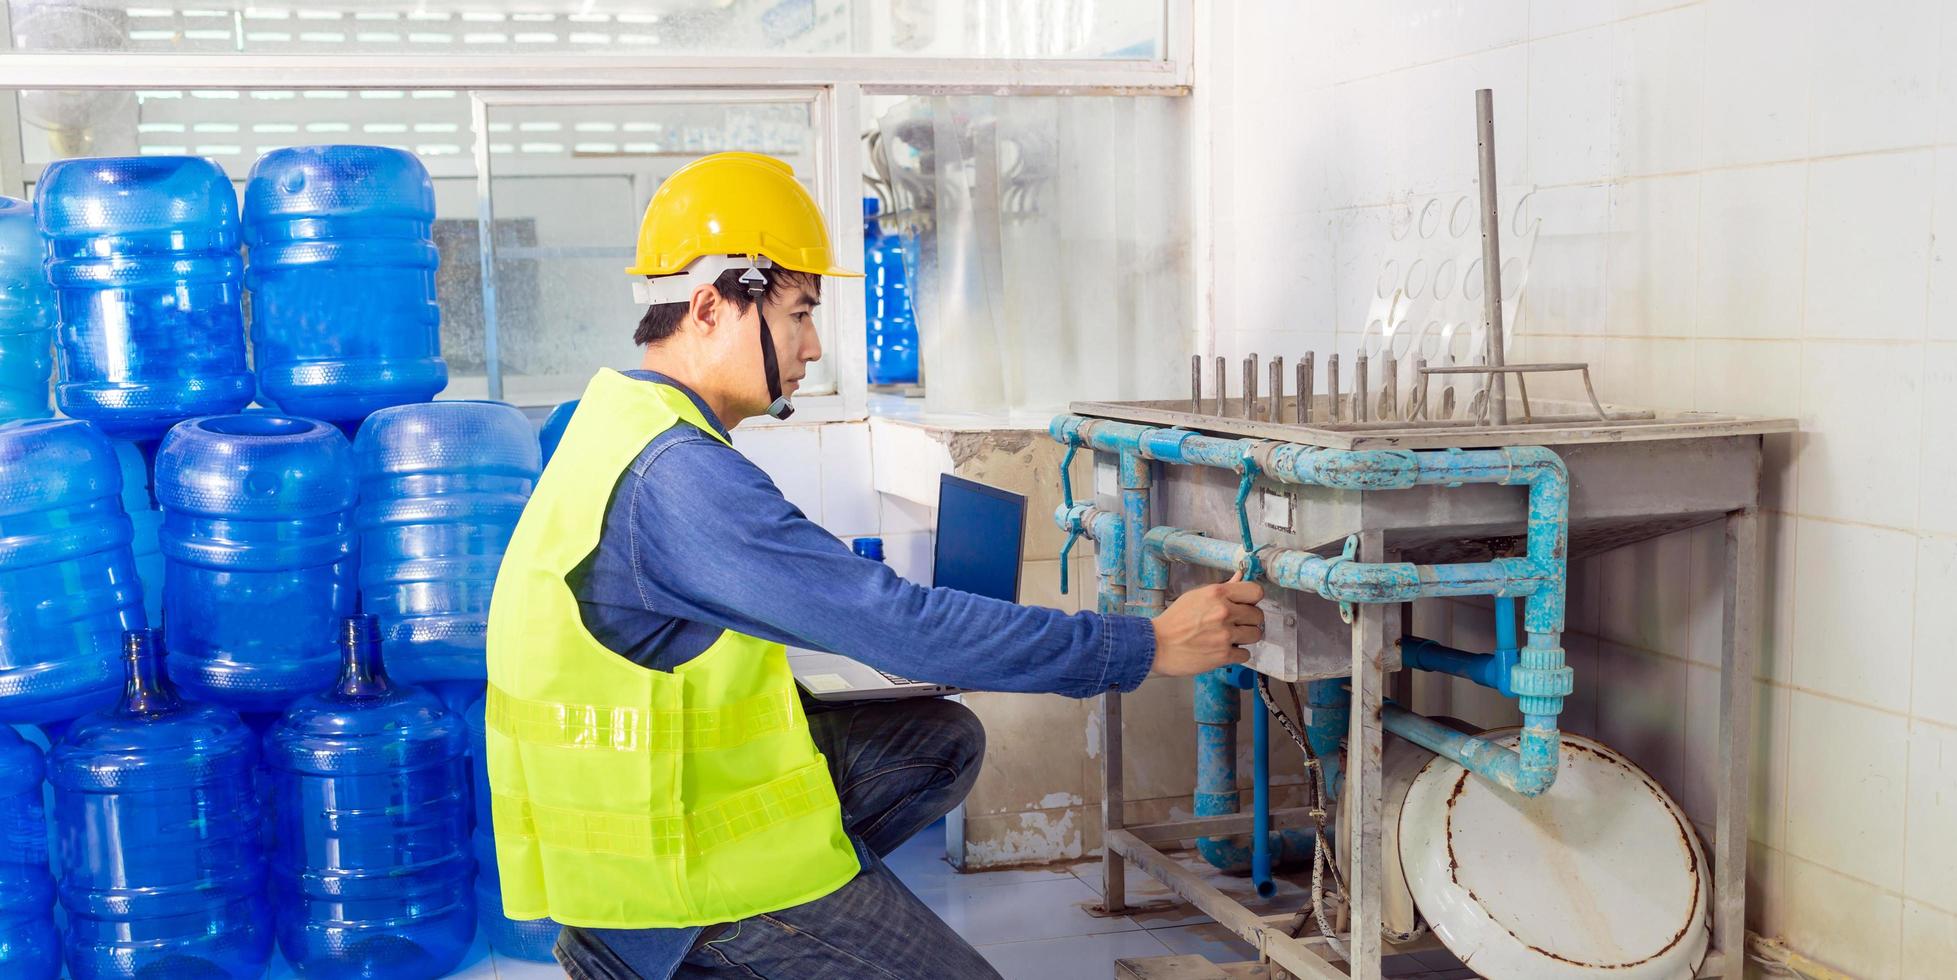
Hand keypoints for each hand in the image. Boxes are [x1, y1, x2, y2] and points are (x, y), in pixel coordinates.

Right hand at [1149, 573, 1264, 676]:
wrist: (1157, 644)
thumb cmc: (1174, 620)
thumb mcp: (1195, 596)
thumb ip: (1222, 589)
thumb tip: (1240, 577)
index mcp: (1217, 594)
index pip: (1255, 591)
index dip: (1253, 599)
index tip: (1247, 605)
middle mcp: (1224, 612)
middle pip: (1258, 615)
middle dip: (1248, 620)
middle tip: (1236, 624)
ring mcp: (1225, 635)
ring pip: (1255, 635)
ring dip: (1245, 637)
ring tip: (1231, 638)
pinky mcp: (1223, 655)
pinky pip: (1245, 654)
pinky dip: (1237, 654)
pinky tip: (1225, 650)